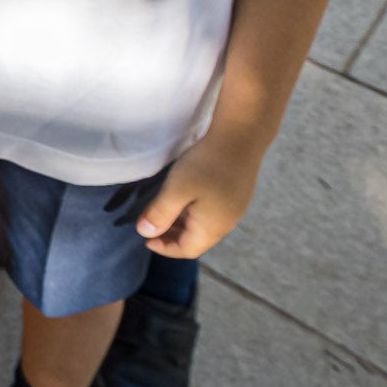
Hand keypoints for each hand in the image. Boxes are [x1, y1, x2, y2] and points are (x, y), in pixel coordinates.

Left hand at [135, 132, 267, 258]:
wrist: (241, 136)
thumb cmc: (206, 164)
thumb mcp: (176, 190)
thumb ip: (160, 214)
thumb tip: (144, 233)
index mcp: (212, 228)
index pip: (186, 250)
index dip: (164, 247)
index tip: (145, 238)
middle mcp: (226, 223)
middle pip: (196, 240)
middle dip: (172, 237)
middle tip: (151, 226)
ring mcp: (234, 209)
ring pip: (204, 226)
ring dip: (182, 224)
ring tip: (164, 212)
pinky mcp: (236, 195)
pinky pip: (211, 213)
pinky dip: (193, 214)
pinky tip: (184, 199)